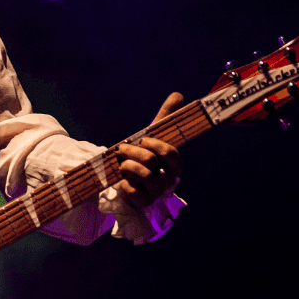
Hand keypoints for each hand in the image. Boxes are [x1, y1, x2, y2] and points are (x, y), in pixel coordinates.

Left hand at [116, 92, 184, 209]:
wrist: (126, 180)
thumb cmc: (142, 156)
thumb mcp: (151, 137)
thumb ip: (165, 117)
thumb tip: (178, 95)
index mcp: (174, 164)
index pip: (170, 152)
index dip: (154, 144)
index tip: (141, 140)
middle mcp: (169, 179)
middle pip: (151, 160)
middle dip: (131, 151)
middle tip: (121, 150)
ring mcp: (157, 192)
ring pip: (142, 175)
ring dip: (126, 166)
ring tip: (122, 166)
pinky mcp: (143, 203)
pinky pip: (132, 192)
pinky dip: (123, 184)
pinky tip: (123, 182)